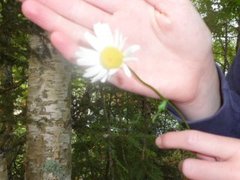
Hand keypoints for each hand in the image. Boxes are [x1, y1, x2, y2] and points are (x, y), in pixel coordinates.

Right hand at [21, 0, 219, 119]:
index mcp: (129, 10)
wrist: (195, 72)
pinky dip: (75, 52)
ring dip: (56, 24)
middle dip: (56, 4)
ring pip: (80, 35)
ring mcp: (114, 51)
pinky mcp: (116, 72)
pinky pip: (92, 61)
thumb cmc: (189, 38)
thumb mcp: (176, 7)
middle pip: (81, 13)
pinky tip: (59, 39)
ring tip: (33, 11)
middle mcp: (116, 29)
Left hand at [156, 130, 239, 179]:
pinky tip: (220, 178)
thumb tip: (192, 155)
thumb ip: (216, 150)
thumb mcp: (237, 149)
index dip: (172, 139)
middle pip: (189, 169)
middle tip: (197, 166)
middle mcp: (233, 171)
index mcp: (235, 150)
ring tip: (220, 175)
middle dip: (187, 167)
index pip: (194, 139)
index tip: (158, 141)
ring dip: (200, 179)